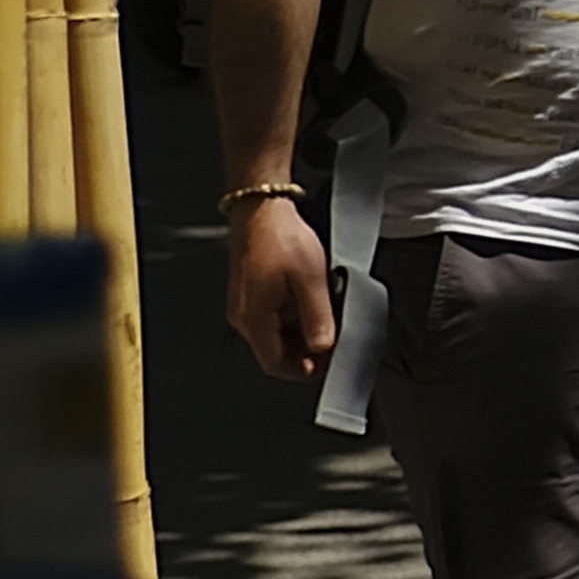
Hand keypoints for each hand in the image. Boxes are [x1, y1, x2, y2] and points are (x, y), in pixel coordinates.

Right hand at [226, 198, 334, 382]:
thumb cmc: (281, 238)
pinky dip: (294, 319)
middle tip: (334, 340)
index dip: (304, 370)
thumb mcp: (310, 279)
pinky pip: (273, 318)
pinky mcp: (251, 293)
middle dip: (306, 352)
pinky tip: (312, 304)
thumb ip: (317, 318)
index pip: (275, 364)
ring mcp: (246, 305)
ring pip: (275, 335)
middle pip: (275, 352)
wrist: (261, 208)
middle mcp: (244, 316)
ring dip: (302, 334)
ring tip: (327, 318)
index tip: (329, 363)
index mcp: (253, 318)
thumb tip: (323, 348)